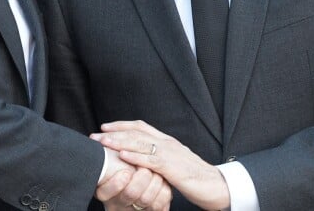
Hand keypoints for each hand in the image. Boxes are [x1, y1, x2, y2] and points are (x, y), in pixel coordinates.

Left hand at [93, 121, 228, 210]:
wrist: (218, 186)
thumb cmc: (195, 177)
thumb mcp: (174, 163)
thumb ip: (159, 157)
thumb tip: (142, 157)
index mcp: (167, 141)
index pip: (140, 126)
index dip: (121, 125)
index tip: (104, 127)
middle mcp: (167, 142)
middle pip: (136, 132)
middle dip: (114, 132)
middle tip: (95, 135)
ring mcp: (170, 153)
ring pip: (140, 143)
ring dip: (119, 142)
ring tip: (103, 142)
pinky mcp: (173, 168)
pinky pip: (151, 160)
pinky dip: (135, 156)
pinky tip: (123, 156)